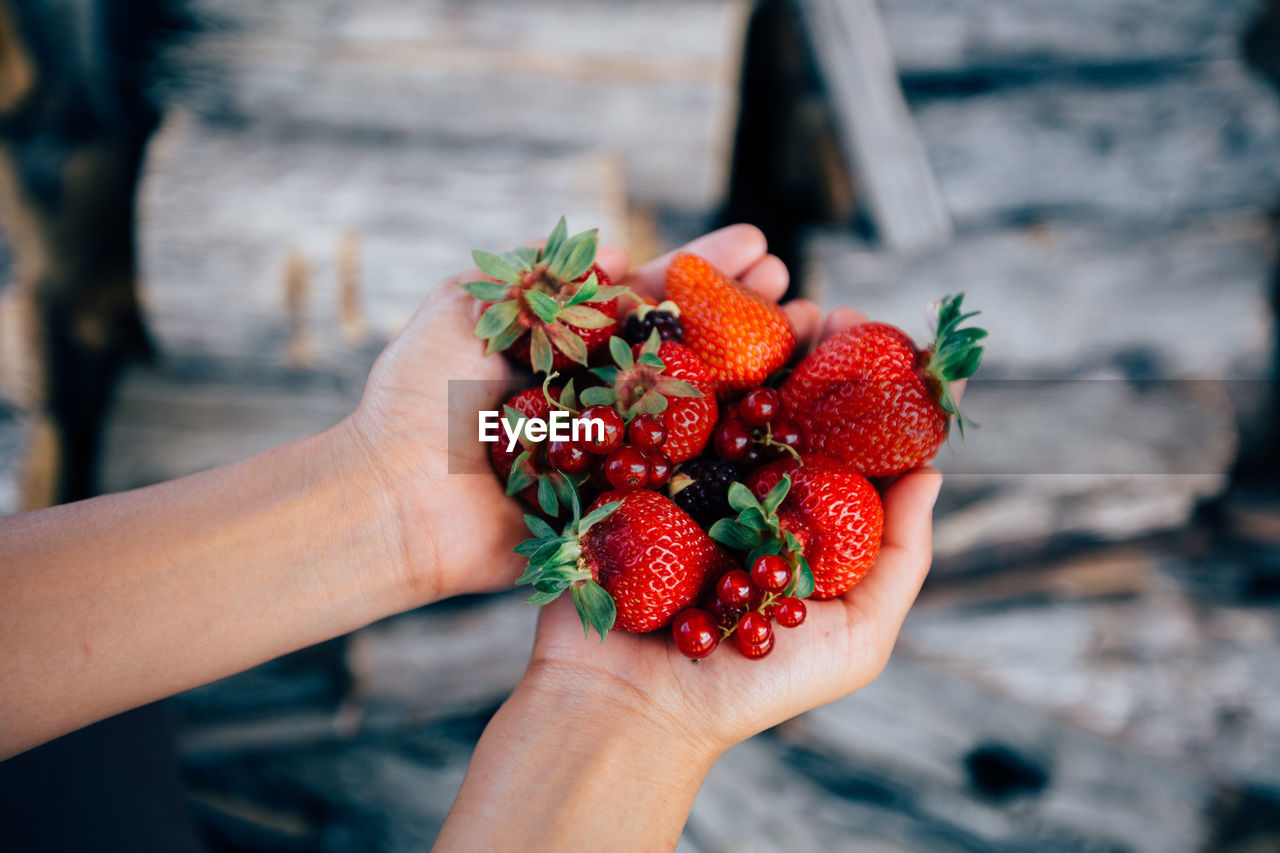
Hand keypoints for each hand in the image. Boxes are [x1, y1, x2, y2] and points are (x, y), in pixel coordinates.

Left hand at [344, 225, 797, 606]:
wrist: (396, 495)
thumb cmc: (420, 398)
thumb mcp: (466, 306)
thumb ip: (538, 277)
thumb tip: (615, 253)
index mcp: (570, 348)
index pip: (652, 302)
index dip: (704, 274)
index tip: (757, 247)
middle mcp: (602, 396)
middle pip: (688, 350)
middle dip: (742, 315)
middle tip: (792, 286)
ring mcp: (617, 453)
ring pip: (699, 410)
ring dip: (754, 374)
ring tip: (806, 333)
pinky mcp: (621, 507)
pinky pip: (684, 480)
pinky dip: (734, 454)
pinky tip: (781, 424)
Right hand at [516, 236, 942, 759]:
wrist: (630, 709)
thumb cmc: (750, 688)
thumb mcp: (856, 638)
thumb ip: (900, 560)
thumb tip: (935, 470)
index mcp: (801, 522)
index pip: (848, 445)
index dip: (878, 395)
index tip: (903, 350)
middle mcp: (746, 491)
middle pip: (788, 406)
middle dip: (817, 355)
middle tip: (838, 318)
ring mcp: (684, 476)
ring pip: (726, 392)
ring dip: (754, 342)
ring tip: (782, 305)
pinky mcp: (627, 472)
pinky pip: (655, 405)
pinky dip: (676, 360)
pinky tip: (703, 323)